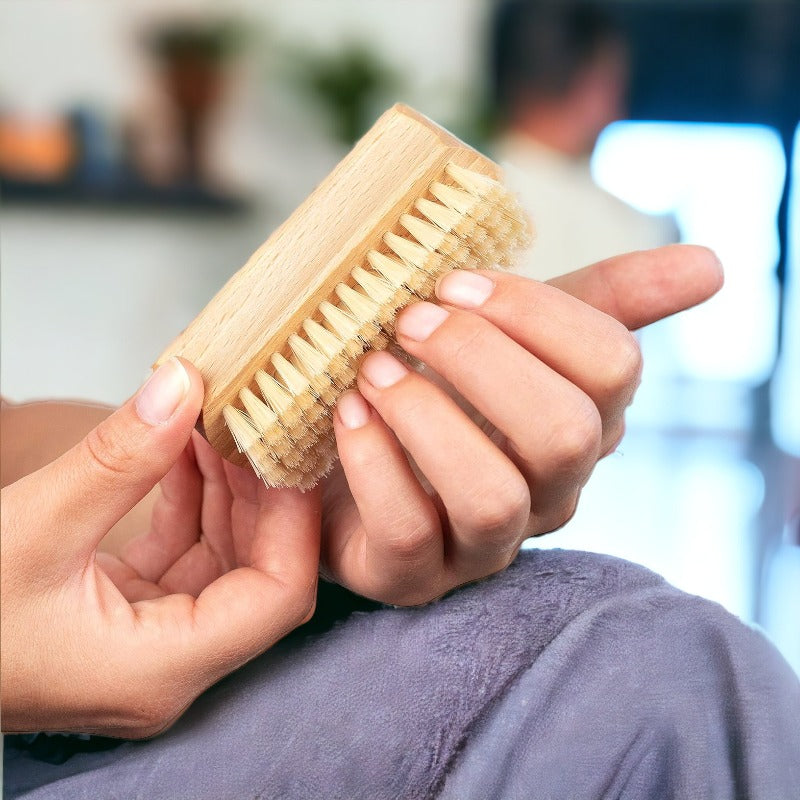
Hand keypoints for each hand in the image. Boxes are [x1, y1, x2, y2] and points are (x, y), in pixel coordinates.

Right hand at [0, 358, 319, 737]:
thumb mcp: (35, 527)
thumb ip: (120, 457)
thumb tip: (183, 386)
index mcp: (161, 667)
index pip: (278, 595)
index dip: (295, 517)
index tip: (292, 449)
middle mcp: (168, 663)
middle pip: (259, 571)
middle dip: (262, 490)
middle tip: (259, 421)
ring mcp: (149, 640)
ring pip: (223, 556)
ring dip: (225, 486)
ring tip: (219, 421)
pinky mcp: (129, 613)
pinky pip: (183, 551)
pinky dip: (190, 498)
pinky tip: (185, 448)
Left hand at [322, 245, 723, 604]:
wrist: (354, 455)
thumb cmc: (447, 388)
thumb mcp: (517, 333)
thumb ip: (604, 300)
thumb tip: (711, 266)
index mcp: (584, 421)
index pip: (613, 366)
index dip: (536, 313)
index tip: (457, 281)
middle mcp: (549, 490)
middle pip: (563, 433)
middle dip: (481, 359)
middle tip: (410, 318)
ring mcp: (484, 543)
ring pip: (492, 496)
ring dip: (426, 416)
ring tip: (372, 368)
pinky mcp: (414, 575)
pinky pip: (409, 532)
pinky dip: (374, 462)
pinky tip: (348, 413)